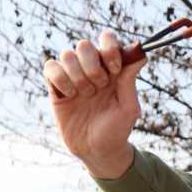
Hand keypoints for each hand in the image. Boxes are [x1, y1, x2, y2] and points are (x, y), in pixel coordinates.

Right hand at [43, 32, 146, 178]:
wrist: (97, 151)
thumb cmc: (116, 130)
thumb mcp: (129, 108)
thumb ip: (130, 81)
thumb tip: (141, 53)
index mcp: (112, 70)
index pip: (108, 40)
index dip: (110, 47)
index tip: (115, 68)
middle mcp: (92, 69)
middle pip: (85, 45)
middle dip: (92, 64)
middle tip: (100, 86)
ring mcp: (73, 77)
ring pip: (67, 54)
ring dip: (78, 74)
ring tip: (87, 95)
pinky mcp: (57, 87)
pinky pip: (51, 67)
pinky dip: (60, 78)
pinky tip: (70, 95)